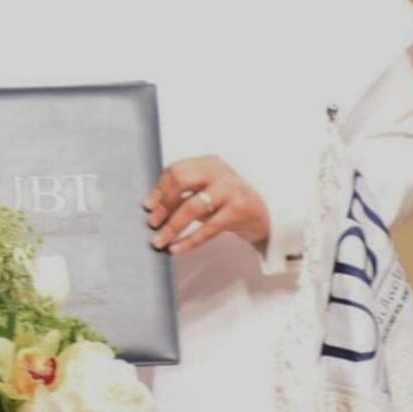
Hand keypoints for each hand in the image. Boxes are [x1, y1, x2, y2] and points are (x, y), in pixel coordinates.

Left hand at [143, 155, 269, 255]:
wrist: (264, 215)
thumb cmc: (229, 202)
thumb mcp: (206, 191)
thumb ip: (184, 194)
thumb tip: (153, 208)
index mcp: (208, 163)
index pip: (175, 171)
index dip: (158, 190)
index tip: (148, 206)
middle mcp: (219, 172)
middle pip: (180, 181)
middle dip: (163, 204)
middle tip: (153, 222)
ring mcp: (230, 190)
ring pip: (191, 207)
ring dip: (172, 226)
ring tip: (160, 240)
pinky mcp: (238, 210)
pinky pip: (208, 228)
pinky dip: (189, 241)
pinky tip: (177, 249)